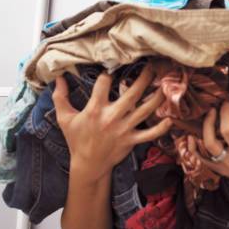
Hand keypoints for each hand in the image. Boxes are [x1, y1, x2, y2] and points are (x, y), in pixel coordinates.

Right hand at [52, 63, 172, 182]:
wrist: (87, 164)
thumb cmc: (77, 139)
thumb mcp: (64, 118)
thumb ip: (60, 97)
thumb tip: (57, 77)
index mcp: (95, 109)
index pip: (103, 84)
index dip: (109, 72)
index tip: (116, 63)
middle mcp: (111, 117)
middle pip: (132, 93)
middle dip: (144, 78)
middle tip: (152, 66)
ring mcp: (124, 129)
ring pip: (145, 110)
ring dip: (157, 97)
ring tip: (165, 85)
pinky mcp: (132, 140)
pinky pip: (150, 134)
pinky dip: (161, 128)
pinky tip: (171, 119)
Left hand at [186, 89, 228, 193]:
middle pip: (227, 130)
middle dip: (225, 111)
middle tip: (226, 102)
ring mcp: (228, 162)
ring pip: (210, 143)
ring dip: (208, 124)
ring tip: (211, 112)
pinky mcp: (219, 168)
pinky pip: (201, 158)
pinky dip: (194, 148)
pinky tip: (192, 136)